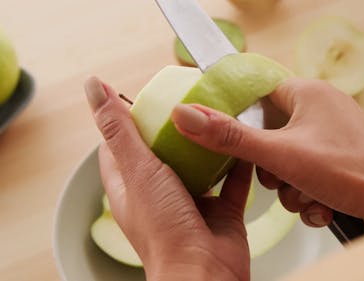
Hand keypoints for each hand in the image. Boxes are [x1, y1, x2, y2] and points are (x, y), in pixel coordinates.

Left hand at [84, 77, 251, 280]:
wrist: (203, 272)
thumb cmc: (163, 227)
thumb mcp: (137, 169)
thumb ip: (118, 128)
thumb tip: (93, 85)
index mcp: (132, 185)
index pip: (121, 145)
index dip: (128, 120)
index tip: (145, 96)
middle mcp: (161, 193)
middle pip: (165, 151)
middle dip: (176, 126)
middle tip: (191, 97)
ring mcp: (193, 202)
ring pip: (202, 165)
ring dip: (210, 143)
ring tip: (221, 112)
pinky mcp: (222, 210)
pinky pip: (233, 180)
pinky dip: (239, 162)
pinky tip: (247, 139)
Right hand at [170, 78, 363, 228]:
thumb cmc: (352, 171)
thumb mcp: (280, 154)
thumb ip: (230, 136)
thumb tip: (185, 114)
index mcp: (307, 93)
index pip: (257, 97)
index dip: (244, 124)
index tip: (242, 147)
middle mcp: (320, 111)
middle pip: (268, 137)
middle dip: (271, 170)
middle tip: (284, 177)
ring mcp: (331, 137)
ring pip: (286, 163)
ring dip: (290, 189)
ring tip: (308, 195)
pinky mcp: (340, 161)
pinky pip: (306, 176)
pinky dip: (308, 196)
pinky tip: (322, 204)